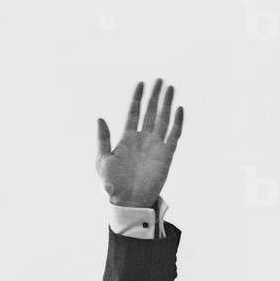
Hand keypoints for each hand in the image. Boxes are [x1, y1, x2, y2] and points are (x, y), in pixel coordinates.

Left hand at [96, 78, 183, 207]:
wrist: (128, 201)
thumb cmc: (113, 184)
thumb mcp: (102, 160)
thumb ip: (103, 140)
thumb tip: (100, 118)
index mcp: (127, 139)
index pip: (134, 113)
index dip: (137, 98)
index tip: (140, 84)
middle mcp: (143, 139)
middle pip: (150, 112)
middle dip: (154, 96)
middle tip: (159, 80)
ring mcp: (155, 146)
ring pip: (163, 119)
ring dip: (167, 104)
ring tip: (170, 87)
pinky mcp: (166, 155)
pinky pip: (174, 135)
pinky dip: (177, 122)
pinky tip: (179, 109)